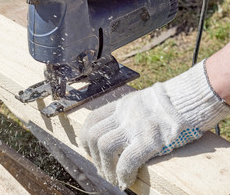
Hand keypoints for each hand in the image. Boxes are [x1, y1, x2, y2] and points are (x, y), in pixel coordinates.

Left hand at [80, 60, 229, 188]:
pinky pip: (127, 160)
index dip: (86, 137)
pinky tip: (127, 179)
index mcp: (121, 105)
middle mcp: (124, 115)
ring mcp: (136, 127)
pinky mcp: (150, 140)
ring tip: (114, 177)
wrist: (190, 97)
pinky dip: (123, 173)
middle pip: (93, 134)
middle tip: (103, 169)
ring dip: (106, 167)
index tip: (91, 150)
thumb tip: (120, 128)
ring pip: (104, 147)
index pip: (92, 119)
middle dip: (93, 156)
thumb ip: (128, 112)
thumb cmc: (170, 102)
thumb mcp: (141, 101)